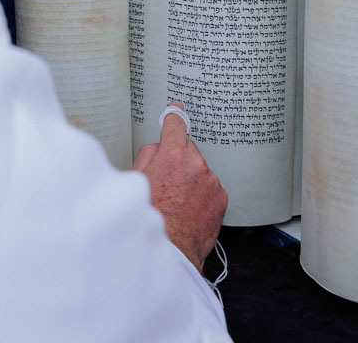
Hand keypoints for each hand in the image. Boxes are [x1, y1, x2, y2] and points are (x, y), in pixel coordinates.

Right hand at [132, 101, 227, 271]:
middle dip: (178, 159)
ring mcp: (211, 180)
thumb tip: (158, 148)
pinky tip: (189, 208)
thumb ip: (148, 156)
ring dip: (191, 178)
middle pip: (187, 149)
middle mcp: (195, 164)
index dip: (174, 116)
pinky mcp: (221, 197)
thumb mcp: (136, 180)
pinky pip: (210, 186)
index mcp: (172, 155)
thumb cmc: (150, 217)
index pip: (175, 125)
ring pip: (199, 169)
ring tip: (177, 200)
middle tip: (166, 180)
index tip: (177, 110)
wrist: (171, 248)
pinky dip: (202, 193)